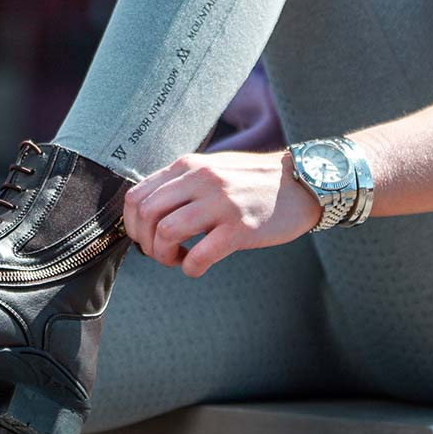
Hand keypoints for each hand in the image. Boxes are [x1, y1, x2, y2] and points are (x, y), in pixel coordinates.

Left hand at [123, 149, 321, 277]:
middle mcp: (200, 179)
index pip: (136, 195)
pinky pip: (199, 255)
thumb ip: (181, 183)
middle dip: (144, 242)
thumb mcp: (211, 168)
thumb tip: (146, 210)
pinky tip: (196, 266)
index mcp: (188, 166)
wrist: (302, 183)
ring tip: (176, 258)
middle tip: (158, 252)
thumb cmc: (252, 181)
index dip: (131, 223)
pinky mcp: (240, 228)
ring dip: (162, 255)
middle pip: (145, 214)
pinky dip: (189, 267)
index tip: (142, 237)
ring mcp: (220, 203)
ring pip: (165, 232)